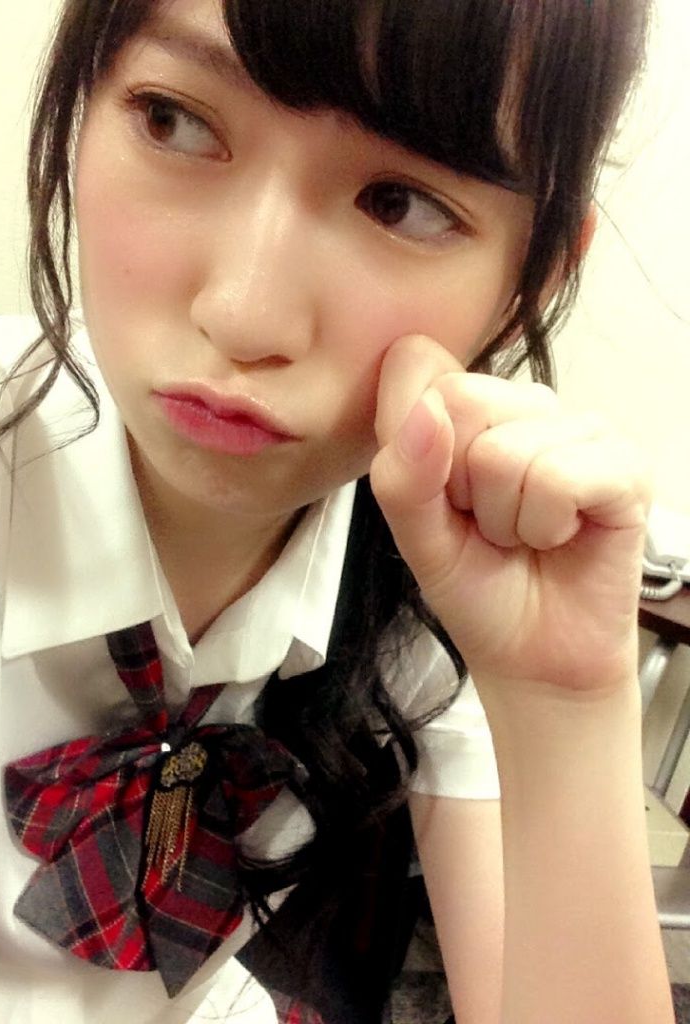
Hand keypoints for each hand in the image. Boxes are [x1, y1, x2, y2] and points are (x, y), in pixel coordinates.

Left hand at [370, 335, 650, 694]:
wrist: (534, 656)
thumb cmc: (477, 587)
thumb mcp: (416, 536)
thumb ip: (402, 476)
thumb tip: (428, 412)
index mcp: (468, 407)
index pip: (416, 366)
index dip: (414, 446)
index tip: (439, 496)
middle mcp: (526, 405)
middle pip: (462, 402)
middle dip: (460, 487)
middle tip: (485, 523)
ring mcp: (580, 429)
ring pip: (506, 453)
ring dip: (505, 520)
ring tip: (523, 536)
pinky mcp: (625, 466)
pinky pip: (560, 478)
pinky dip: (546, 527)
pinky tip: (560, 537)